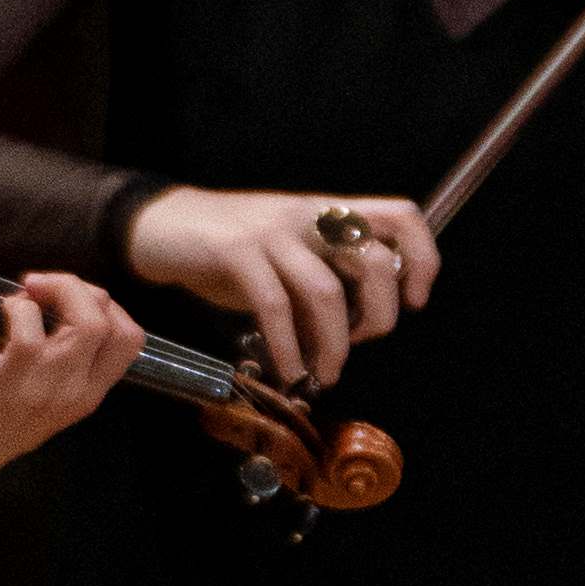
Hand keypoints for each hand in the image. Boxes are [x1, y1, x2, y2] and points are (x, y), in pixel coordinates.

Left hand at [0, 272, 148, 526]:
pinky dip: (16, 305)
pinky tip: (0, 312)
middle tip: (44, 290)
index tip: (68, 301)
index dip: (105, 306)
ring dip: (57, 289)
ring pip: (88, 319)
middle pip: (118, 326)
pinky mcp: (12, 377)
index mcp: (86, 398)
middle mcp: (77, 394)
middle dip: (83, 290)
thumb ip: (57, 368)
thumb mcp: (37, 403)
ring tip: (27, 293)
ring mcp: (48, 387)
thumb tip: (49, 309)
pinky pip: (29, 320)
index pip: (130, 341)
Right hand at [122, 186, 440, 385]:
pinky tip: (288, 369)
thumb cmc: (231, 249)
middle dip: (378, 317)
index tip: (415, 300)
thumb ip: (326, 279)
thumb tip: (357, 331)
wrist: (162, 226)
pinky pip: (276, 307)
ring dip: (333, 346)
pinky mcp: (236, 252)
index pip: (400, 216)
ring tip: (324, 373)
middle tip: (359, 345)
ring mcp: (273, 231)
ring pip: (328, 292)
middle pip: (374, 262)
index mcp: (328, 212)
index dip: (422, 258)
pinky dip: (289, 348)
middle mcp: (308, 215)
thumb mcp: (289, 254)